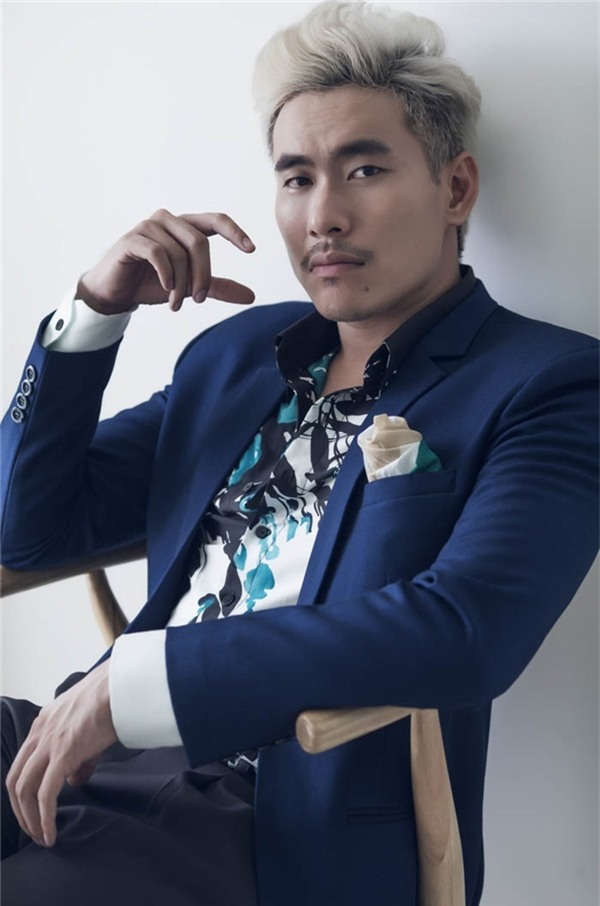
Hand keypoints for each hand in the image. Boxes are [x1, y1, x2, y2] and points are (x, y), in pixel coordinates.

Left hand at [6, 661, 116, 847]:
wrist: (122, 687)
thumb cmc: (111, 701)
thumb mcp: (87, 727)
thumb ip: (77, 756)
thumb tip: (73, 782)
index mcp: (43, 723)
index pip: (22, 764)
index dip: (24, 792)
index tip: (34, 811)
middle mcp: (39, 732)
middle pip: (15, 780)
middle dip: (21, 811)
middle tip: (34, 831)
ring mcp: (48, 743)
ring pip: (24, 789)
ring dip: (30, 818)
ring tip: (42, 836)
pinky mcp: (62, 753)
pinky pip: (45, 793)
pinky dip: (44, 817)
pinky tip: (51, 833)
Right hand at [77, 209, 255, 313]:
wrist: (116, 292)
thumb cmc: (151, 284)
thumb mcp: (189, 287)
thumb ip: (216, 288)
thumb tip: (250, 296)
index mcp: (184, 227)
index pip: (215, 220)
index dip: (234, 231)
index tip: (251, 249)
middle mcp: (168, 221)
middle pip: (199, 242)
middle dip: (203, 275)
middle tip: (199, 299)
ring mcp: (149, 227)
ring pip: (179, 253)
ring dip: (181, 283)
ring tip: (175, 303)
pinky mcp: (132, 239)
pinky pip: (159, 253)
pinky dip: (166, 275)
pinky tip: (165, 288)